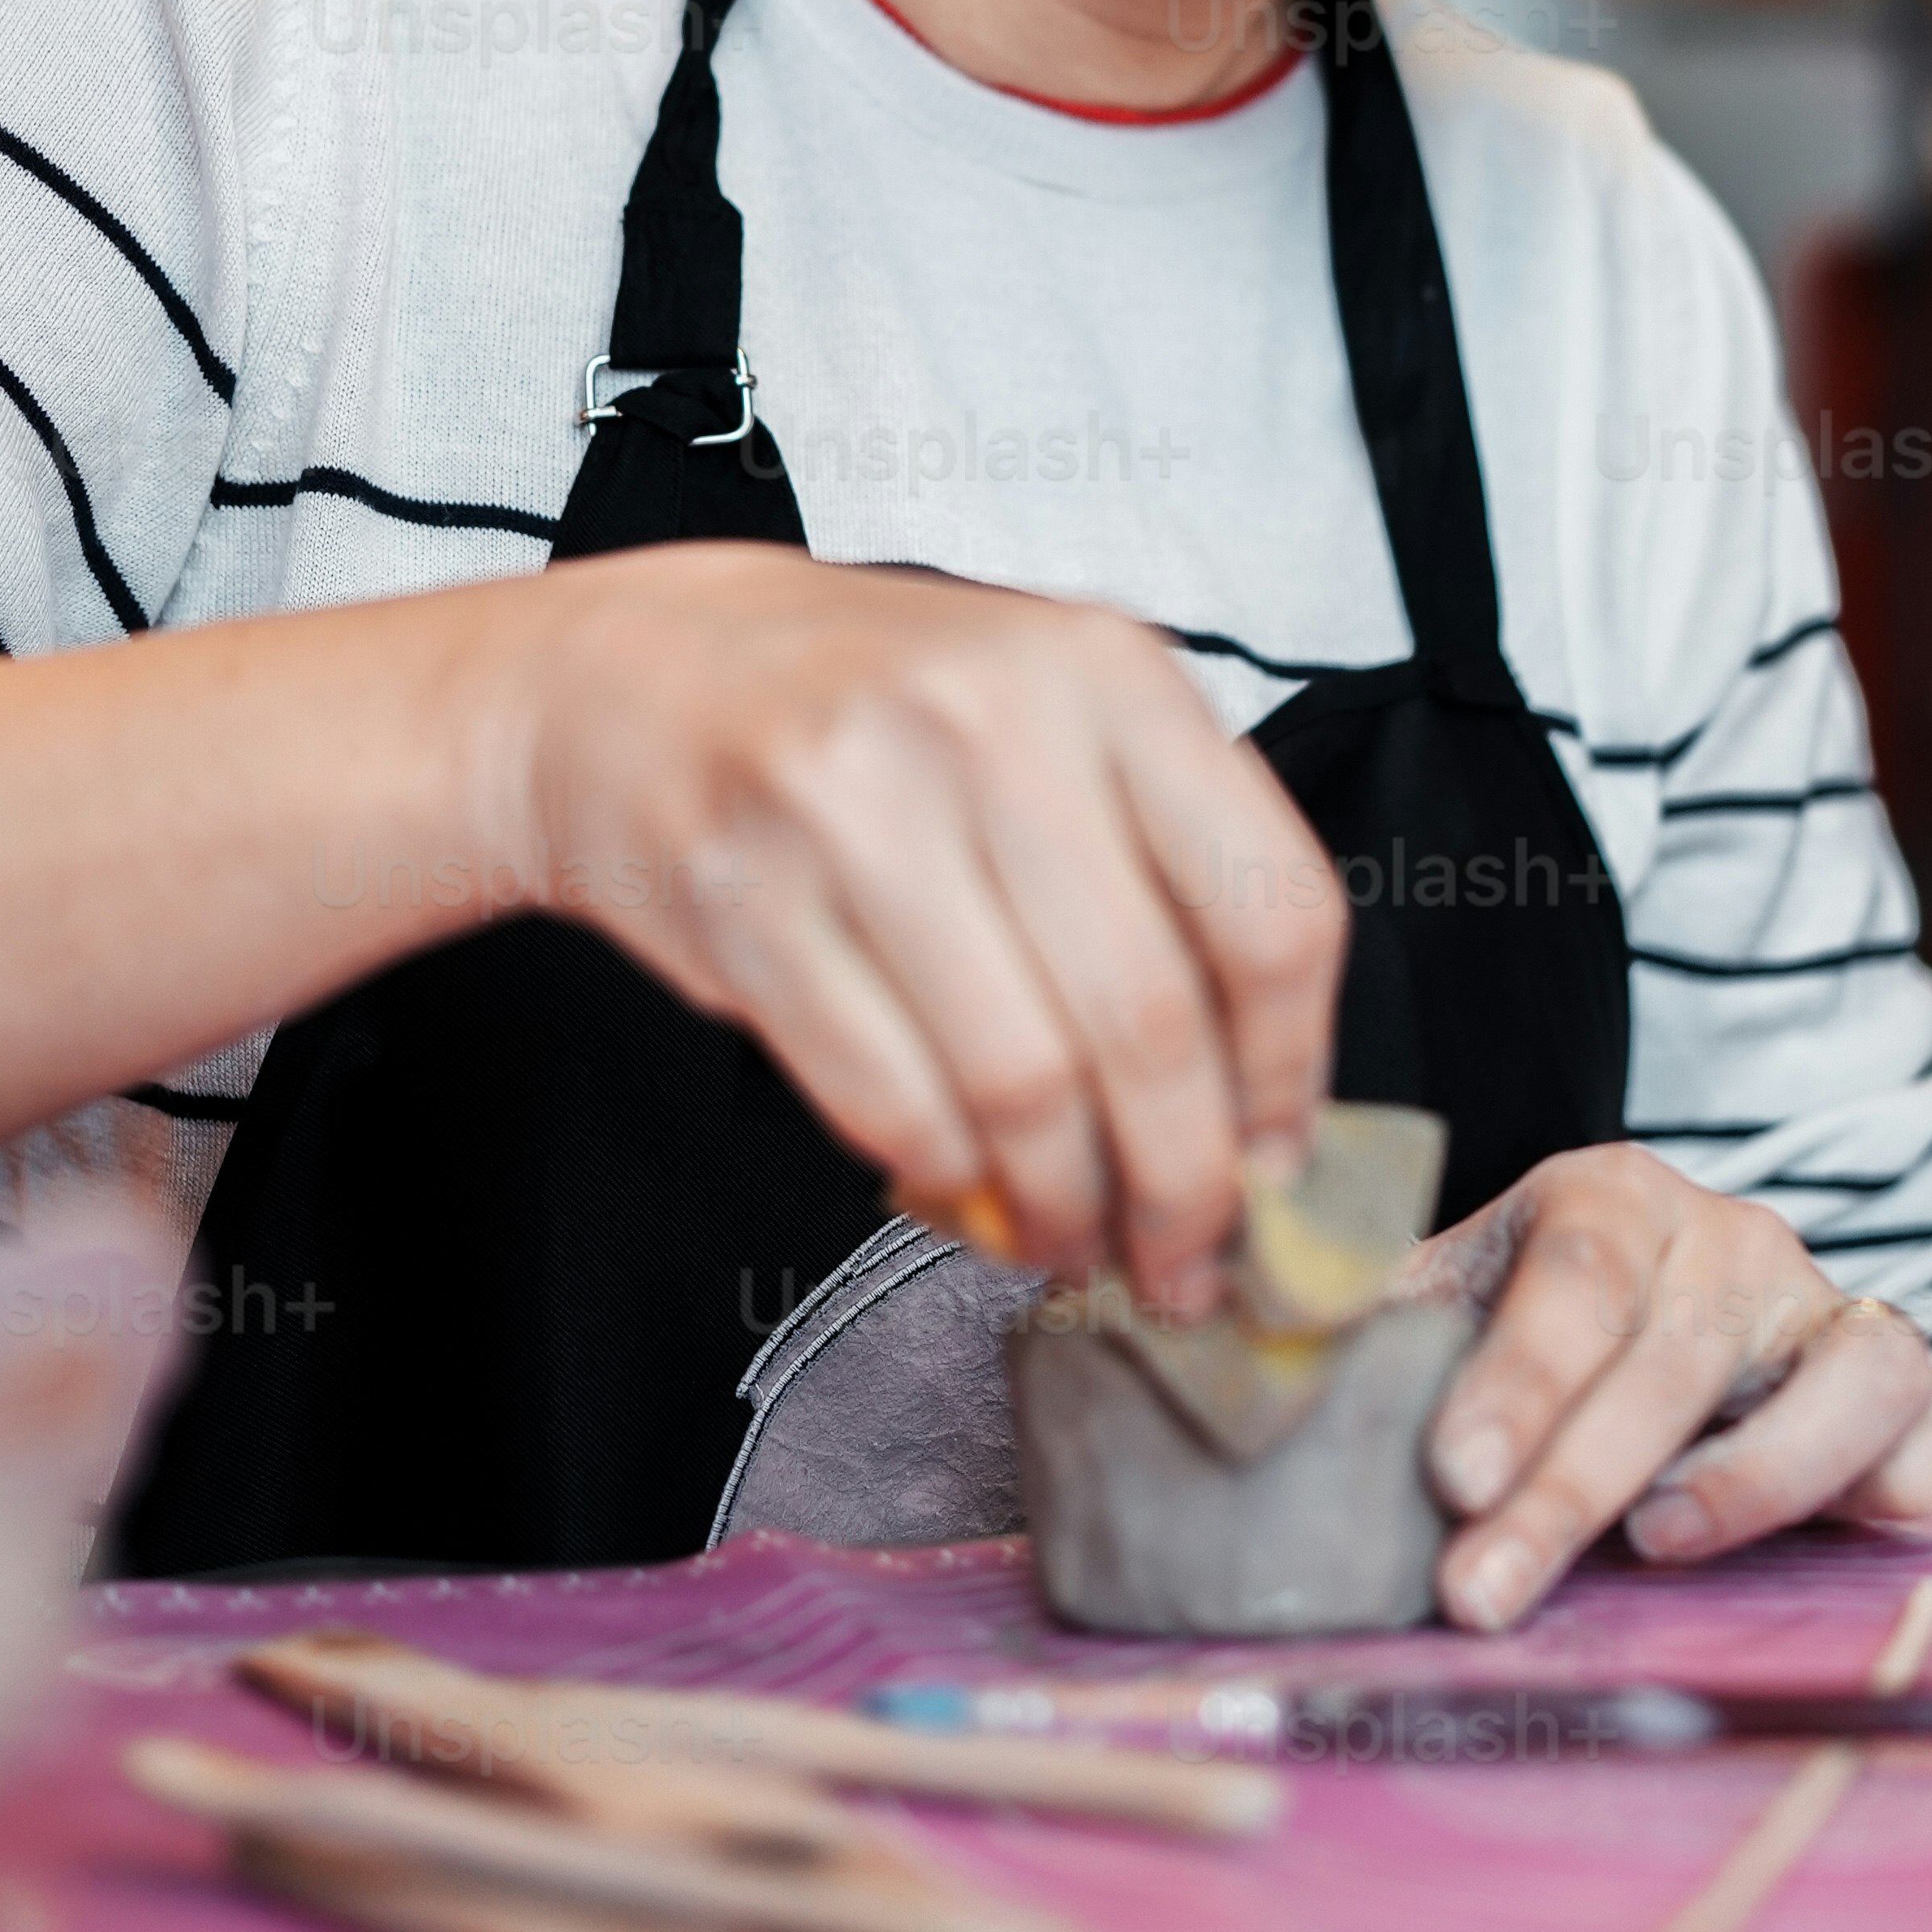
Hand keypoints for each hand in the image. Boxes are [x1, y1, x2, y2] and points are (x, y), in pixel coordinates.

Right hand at [480, 541, 1342, 1293]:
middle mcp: (993, 721)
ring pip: (1022, 1084)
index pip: (1269, 912)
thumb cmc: (879, 721)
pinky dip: (944, 1176)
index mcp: (1108, 671)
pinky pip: (891, 1102)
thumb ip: (1164, 876)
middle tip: (1182, 1260)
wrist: (640, 673)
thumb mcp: (1054, 724)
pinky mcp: (749, 899)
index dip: (1290, 1076)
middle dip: (1183, 1186)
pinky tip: (962, 1185)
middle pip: (1149, 1023)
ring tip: (1070, 1241)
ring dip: (1062, 1205)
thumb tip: (1259, 1118)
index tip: (1276, 1167)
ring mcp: (859, 807)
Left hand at [1412, 1149, 1931, 1629]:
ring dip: (1756, 1471)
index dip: (1519, 1378)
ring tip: (1656, 1548)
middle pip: (1675, 1354)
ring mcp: (1840, 1310)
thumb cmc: (1536, 1349)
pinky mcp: (1920, 1391)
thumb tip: (1241, 1346)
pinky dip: (1914, 1477)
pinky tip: (1844, 1534)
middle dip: (1573, 1486)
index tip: (1454, 1479)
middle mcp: (1735, 1241)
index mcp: (1609, 1199)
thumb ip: (1360, 1334)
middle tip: (1482, 1594)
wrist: (1693, 1350)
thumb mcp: (1443, 1315)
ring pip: (1848, 1373)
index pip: (1574, 1272)